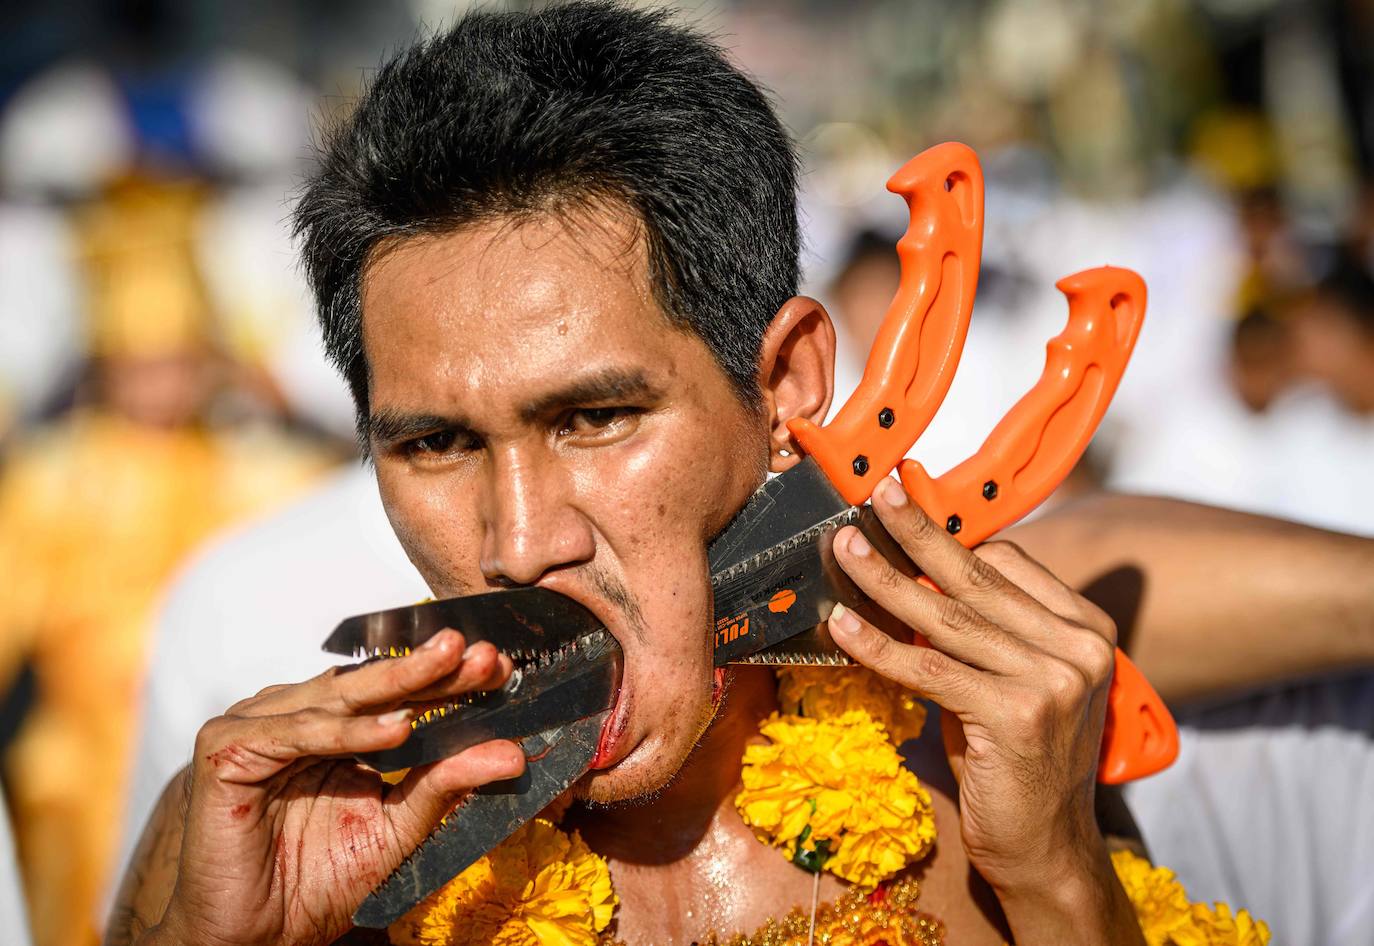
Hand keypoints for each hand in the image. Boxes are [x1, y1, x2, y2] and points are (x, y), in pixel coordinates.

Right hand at [149, 630, 524, 945]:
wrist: (256, 936)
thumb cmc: (317, 881)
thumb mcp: (397, 829)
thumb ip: (444, 787)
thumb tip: (511, 754)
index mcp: (336, 728)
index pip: (398, 693)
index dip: (448, 680)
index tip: (500, 667)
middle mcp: (297, 716)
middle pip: (372, 685)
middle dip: (431, 668)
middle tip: (482, 654)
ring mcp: (259, 726)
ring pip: (336, 697)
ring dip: (397, 684)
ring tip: (449, 670)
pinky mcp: (225, 749)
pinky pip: (295, 733)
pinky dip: (346, 732)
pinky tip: (396, 728)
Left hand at [829, 478, 1142, 942]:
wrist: (1046, 849)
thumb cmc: (1015, 762)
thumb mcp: (1008, 680)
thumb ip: (980, 630)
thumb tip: (916, 572)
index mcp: (1085, 628)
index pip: (1009, 561)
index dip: (949, 536)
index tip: (901, 510)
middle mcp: (1078, 647)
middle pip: (977, 577)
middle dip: (916, 533)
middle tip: (876, 497)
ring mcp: (1053, 681)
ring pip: (947, 617)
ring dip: (885, 579)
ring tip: (844, 549)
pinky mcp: (1017, 716)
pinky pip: (930, 670)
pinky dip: (879, 646)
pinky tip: (843, 626)